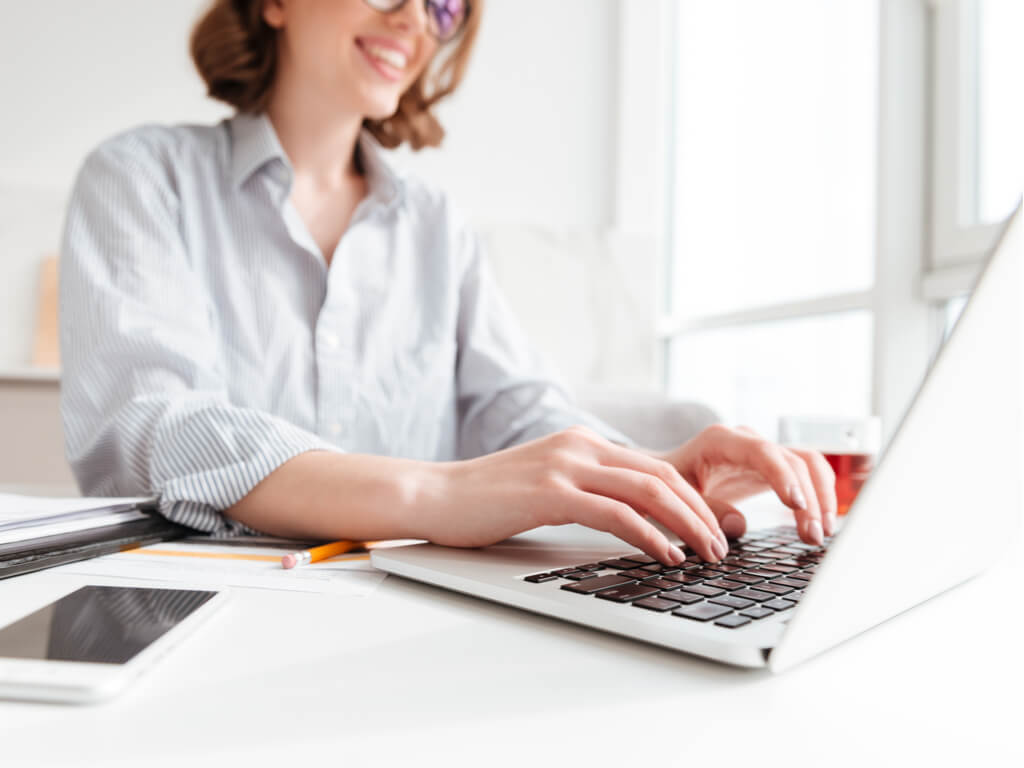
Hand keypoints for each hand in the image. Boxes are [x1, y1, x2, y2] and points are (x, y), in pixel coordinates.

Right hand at [427, 426, 729, 563]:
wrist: (434, 495)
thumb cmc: (487, 501)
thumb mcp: (547, 486)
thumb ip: (587, 491)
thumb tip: (630, 521)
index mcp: (583, 443)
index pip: (655, 467)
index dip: (692, 500)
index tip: (712, 530)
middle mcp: (580, 446)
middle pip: (662, 475)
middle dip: (701, 514)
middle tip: (721, 546)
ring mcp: (565, 466)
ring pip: (648, 490)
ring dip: (686, 525)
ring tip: (706, 555)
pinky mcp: (550, 492)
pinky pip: (615, 513)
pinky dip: (650, 535)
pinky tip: (665, 556)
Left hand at [656, 424, 837, 545]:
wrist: (666, 476)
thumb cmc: (669, 485)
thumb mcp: (678, 497)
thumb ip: (705, 509)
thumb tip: (740, 525)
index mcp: (720, 441)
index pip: (762, 452)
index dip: (783, 477)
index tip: (795, 505)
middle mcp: (747, 440)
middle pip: (792, 461)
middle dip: (808, 498)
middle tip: (812, 535)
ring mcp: (763, 451)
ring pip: (807, 464)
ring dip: (821, 497)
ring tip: (821, 533)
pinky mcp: (773, 467)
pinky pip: (806, 474)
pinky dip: (818, 496)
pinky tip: (820, 523)